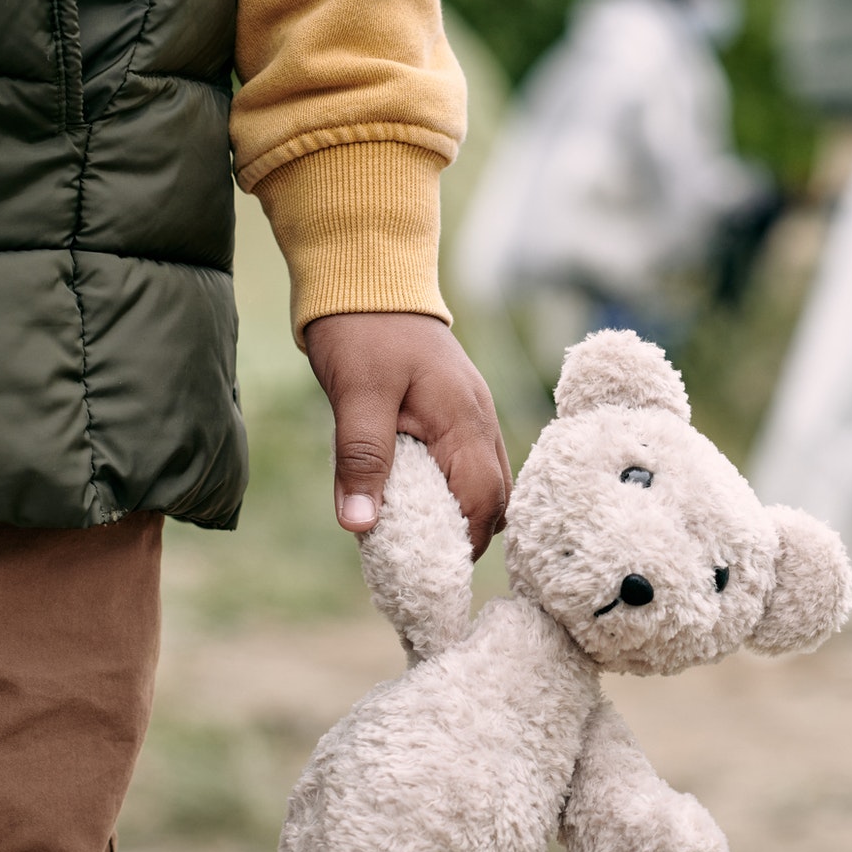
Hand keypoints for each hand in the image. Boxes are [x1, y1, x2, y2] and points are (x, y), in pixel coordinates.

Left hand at [303, 312, 510, 556]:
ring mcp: (474, 416)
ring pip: (487, 484)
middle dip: (466, 536)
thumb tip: (360, 526)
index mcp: (463, 420)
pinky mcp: (458, 412)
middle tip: (425, 564)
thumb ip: (361, 459)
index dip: (461, 543)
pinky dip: (452, 491)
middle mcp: (480, 421)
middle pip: (495, 499)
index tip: (431, 574)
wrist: (370, 277)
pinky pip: (470, 465)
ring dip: (461, 515)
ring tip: (420, 539)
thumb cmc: (363, 332)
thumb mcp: (356, 396)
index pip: (481, 500)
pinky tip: (417, 500)